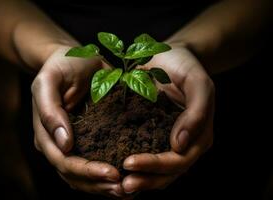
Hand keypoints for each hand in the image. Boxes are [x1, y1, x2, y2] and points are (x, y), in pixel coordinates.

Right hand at [31, 46, 127, 197]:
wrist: (73, 60)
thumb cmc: (61, 67)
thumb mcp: (50, 81)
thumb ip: (50, 110)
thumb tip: (64, 143)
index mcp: (46, 134)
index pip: (64, 162)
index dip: (87, 171)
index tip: (113, 174)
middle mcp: (59, 144)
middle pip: (75, 176)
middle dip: (100, 185)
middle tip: (126, 188)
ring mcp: (74, 144)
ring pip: (86, 177)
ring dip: (106, 187)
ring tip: (130, 190)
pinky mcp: (90, 139)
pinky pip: (98, 163)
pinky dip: (109, 175)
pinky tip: (128, 178)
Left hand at [121, 46, 214, 192]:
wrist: (170, 57)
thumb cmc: (185, 67)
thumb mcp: (197, 83)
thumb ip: (196, 112)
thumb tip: (179, 145)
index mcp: (198, 136)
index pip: (178, 160)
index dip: (155, 166)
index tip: (129, 163)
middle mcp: (184, 144)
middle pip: (167, 173)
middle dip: (145, 179)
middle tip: (121, 185)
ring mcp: (168, 141)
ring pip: (156, 171)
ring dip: (138, 179)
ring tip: (116, 184)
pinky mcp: (152, 135)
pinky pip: (144, 155)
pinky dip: (134, 166)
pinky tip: (115, 168)